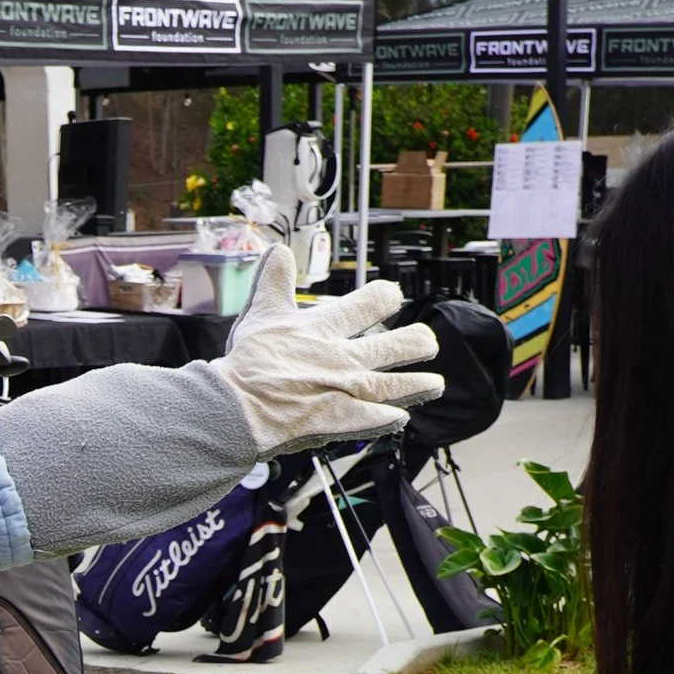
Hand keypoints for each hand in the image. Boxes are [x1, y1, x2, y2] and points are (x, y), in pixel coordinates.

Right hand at [223, 257, 441, 452]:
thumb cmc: (248, 362)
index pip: (367, 304)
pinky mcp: (338, 421)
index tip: (392, 296)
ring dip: (416, 384)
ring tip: (435, 384)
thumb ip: (274, 282)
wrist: (238, 406)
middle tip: (427, 342)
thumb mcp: (260, 313)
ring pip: (393, 385)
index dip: (384, 297)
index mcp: (324, 329)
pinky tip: (402, 417)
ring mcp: (343, 391)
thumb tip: (278, 251)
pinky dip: (389, 419)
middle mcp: (341, 358)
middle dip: (415, 342)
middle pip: (392, 346)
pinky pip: (372, 420)